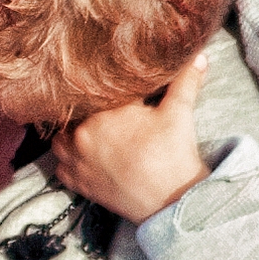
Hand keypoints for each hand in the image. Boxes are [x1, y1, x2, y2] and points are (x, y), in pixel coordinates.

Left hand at [55, 55, 212, 220]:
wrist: (171, 202)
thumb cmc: (173, 156)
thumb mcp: (179, 112)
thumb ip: (185, 80)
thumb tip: (198, 57)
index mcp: (103, 112)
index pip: (99, 89)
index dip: (108, 85)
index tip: (115, 84)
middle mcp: (82, 134)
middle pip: (75, 112)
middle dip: (90, 107)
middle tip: (103, 105)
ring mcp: (77, 160)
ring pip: (61, 137)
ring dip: (72, 131)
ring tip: (89, 127)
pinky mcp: (79, 183)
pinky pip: (60, 166)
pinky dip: (68, 159)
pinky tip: (82, 153)